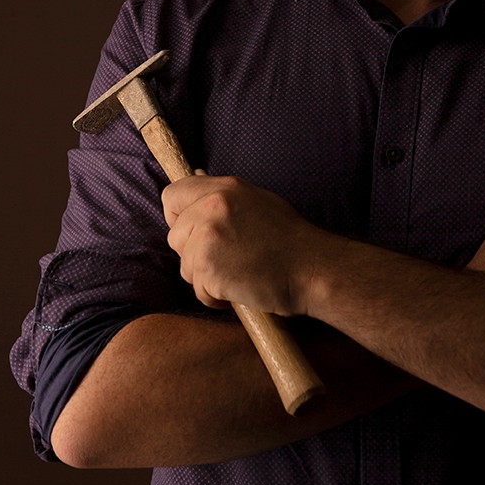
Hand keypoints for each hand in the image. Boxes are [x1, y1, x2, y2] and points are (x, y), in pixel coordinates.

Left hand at [162, 175, 328, 315]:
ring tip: (238, 274)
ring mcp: (208, 237)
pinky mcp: (208, 267)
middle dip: (194, 253)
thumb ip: (223, 199)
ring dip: (206, 278)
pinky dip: (215, 297)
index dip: (179, 216)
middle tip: (228, 259)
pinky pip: (198, 290)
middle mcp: (211, 207)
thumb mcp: (257, 202)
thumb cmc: (290, 241)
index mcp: (224, 188)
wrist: (312, 268)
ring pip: (185, 266)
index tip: (196, 231)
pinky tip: (240, 288)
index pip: (172, 194)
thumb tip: (194, 186)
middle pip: (175, 236)